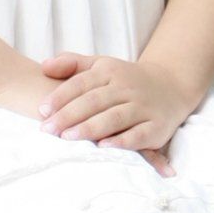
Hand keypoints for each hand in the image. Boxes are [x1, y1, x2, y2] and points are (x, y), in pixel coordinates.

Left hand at [38, 50, 195, 177]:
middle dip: (69, 116)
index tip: (41, 110)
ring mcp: (144, 107)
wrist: (172, 85)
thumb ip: (72, 64)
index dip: (60, 96)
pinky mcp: (157, 126)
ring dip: (90, 128)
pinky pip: (138, 134)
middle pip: (95, 101)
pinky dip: (122, 142)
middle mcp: (127, 87)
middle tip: (47, 129)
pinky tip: (103, 148)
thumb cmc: (125, 79)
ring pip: (114, 117)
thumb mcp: (101, 65)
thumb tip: (44, 65)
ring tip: (68, 138)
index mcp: (111, 71)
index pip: (82, 83)